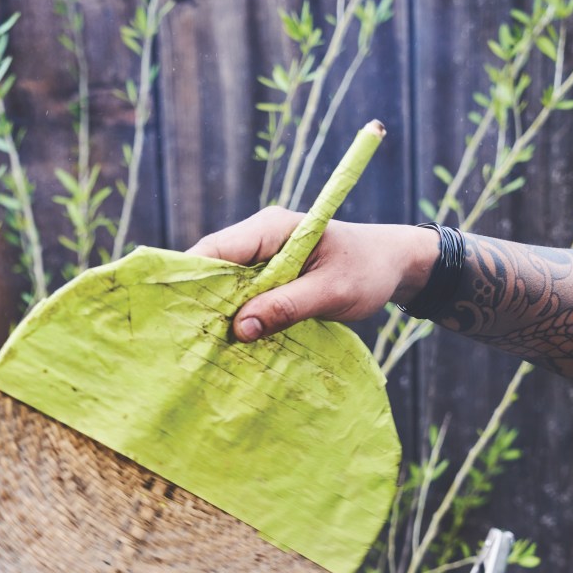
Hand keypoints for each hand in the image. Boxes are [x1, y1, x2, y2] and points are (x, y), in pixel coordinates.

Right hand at [188, 208, 437, 341]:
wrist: (395, 265)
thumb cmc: (368, 271)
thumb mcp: (331, 292)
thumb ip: (287, 307)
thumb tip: (241, 329)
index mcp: (272, 227)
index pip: (217, 248)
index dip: (192, 278)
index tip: (178, 313)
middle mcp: (260, 237)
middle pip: (214, 267)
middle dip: (202, 300)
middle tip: (189, 339)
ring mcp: (264, 257)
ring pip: (227, 284)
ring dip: (220, 312)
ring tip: (205, 345)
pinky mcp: (271, 277)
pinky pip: (244, 295)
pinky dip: (239, 316)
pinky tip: (234, 341)